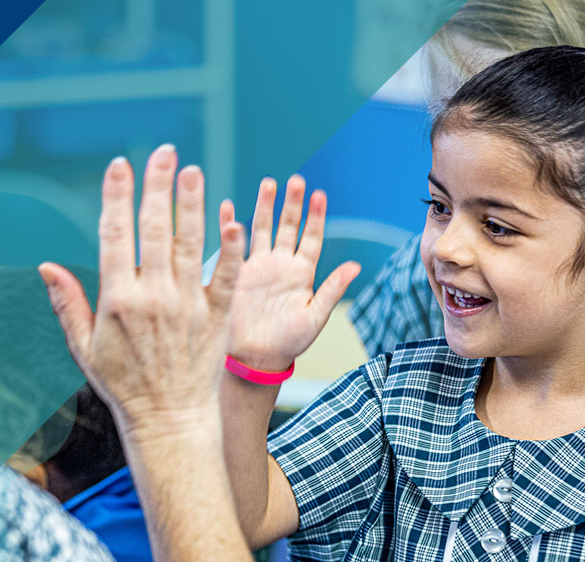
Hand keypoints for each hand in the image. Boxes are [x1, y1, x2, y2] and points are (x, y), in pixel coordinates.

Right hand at [39, 145, 244, 428]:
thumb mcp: (84, 347)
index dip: (117, 197)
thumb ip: (67, 303)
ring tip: (194, 171)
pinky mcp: (217, 317)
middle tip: (164, 153)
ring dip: (191, 204)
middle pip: (154, 229)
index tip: (120, 165)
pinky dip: (228, 248)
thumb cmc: (123, 384)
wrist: (169, 421)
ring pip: (189, 244)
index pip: (116, 235)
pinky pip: (224, 275)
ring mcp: (187, 306)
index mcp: (117, 300)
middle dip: (158, 186)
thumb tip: (46, 266)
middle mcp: (153, 298)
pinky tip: (230, 219)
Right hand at [224, 175, 360, 371]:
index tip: (319, 194)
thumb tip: (355, 266)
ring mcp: (259, 267)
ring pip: (263, 229)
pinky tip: (229, 207)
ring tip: (269, 182)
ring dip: (265, 206)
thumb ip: (332, 289)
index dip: (316, 216)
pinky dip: (230, 225)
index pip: (312, 238)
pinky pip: (234, 244)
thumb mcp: (315, 316)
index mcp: (302, 274)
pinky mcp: (238, 273)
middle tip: (295, 181)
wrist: (255, 358)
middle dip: (292, 203)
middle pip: (288, 226)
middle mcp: (281, 265)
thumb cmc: (288, 343)